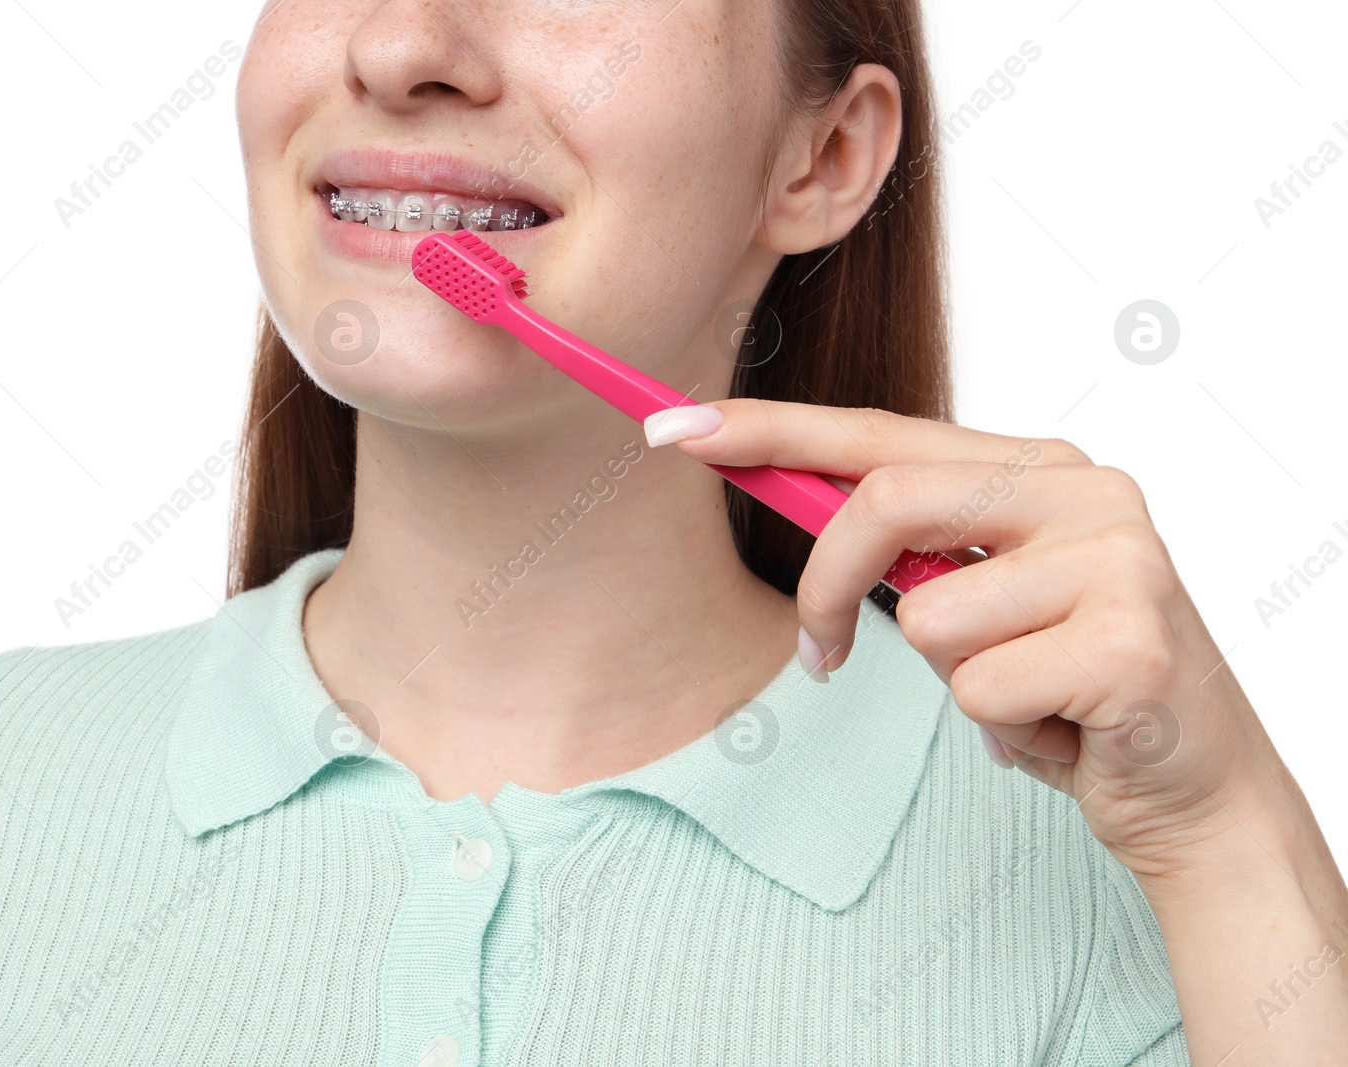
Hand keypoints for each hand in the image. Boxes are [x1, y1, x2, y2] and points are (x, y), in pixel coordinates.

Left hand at [647, 398, 1288, 880]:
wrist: (1193, 786)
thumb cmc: (1068, 686)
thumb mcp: (978, 598)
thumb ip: (910, 545)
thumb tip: (792, 499)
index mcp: (1037, 468)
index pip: (875, 432)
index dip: (766, 432)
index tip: (667, 430)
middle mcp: (1084, 490)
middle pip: (887, 499)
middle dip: (825, 590)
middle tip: (823, 659)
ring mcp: (1119, 561)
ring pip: (931, 620)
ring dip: (955, 685)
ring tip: (1025, 698)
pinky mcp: (1134, 644)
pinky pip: (982, 691)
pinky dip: (1004, 733)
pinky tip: (1063, 731)